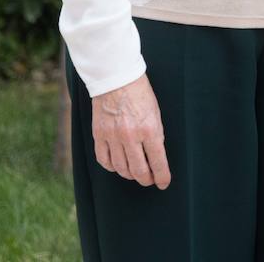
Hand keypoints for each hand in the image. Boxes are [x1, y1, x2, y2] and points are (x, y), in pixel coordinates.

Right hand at [91, 73, 171, 188]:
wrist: (117, 79)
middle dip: (146, 179)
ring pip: (121, 168)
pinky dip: (111, 167)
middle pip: (138, 170)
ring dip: (130, 175)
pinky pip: (103, 160)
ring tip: (135, 173)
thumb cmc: (141, 94)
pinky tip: (118, 166)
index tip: (164, 183)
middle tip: (149, 180)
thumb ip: (156, 135)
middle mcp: (130, 136)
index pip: (158, 162)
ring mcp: (112, 137)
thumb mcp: (156, 113)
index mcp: (149, 129)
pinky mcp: (99, 135)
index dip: (162, 177)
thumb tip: (155, 156)